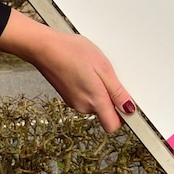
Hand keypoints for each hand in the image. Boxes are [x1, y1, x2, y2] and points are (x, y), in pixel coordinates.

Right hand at [0, 12, 132, 132]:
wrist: (43, 47)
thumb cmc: (72, 52)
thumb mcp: (102, 67)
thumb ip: (116, 91)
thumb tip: (129, 109)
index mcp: (95, 101)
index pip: (113, 125)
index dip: (123, 117)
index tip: (127, 103)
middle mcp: (83, 106)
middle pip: (105, 112)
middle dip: (111, 97)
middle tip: (107, 74)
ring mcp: (74, 102)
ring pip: (95, 103)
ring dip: (99, 90)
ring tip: (93, 68)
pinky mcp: (68, 96)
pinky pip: (85, 96)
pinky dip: (89, 86)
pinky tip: (83, 69)